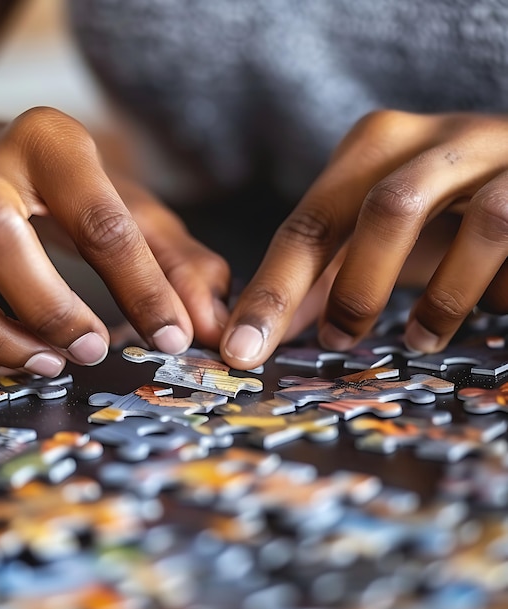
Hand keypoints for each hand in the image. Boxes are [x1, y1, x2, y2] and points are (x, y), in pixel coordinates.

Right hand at [0, 107, 229, 376]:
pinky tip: (7, 363)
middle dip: (48, 306)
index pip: (100, 220)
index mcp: (52, 146)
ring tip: (49, 364)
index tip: (171, 339)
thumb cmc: (77, 195)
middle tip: (92, 351)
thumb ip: (179, 266)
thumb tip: (207, 327)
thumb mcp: (137, 214)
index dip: (141, 288)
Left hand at [220, 110, 507, 367]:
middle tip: (340, 340)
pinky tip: (495, 307)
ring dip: (445, 297)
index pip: (310, 224)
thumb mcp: (370, 234)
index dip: (272, 292)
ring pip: (481, 222)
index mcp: (374, 148)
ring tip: (420, 340)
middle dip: (359, 289)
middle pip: (387, 209)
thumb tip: (259, 331)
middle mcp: (436, 139)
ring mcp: (503, 155)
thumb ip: (320, 276)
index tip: (243, 352)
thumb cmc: (436, 206)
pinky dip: (505, 288)